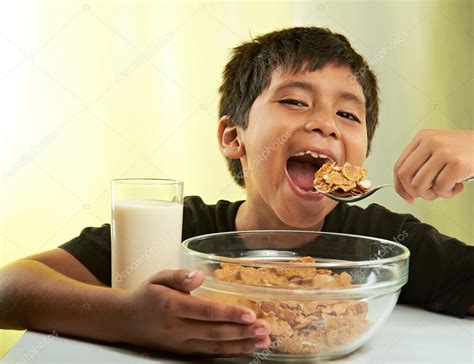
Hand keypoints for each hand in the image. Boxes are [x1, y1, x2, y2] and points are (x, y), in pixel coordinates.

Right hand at [122, 269, 270, 355]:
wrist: (126, 321)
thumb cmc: (147, 295)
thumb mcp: (159, 277)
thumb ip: (179, 276)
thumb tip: (199, 275)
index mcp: (172, 306)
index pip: (205, 311)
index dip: (229, 313)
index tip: (250, 313)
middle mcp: (177, 328)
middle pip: (214, 332)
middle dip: (242, 332)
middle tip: (265, 328)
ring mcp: (180, 344)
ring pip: (214, 347)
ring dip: (241, 345)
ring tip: (263, 341)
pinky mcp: (182, 352)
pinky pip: (208, 355)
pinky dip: (229, 353)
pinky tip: (246, 349)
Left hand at [394, 129, 473, 202]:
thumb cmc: (466, 151)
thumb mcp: (439, 149)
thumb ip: (421, 164)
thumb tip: (406, 190)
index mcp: (422, 138)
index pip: (399, 166)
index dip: (400, 186)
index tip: (407, 197)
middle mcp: (430, 142)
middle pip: (406, 176)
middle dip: (416, 192)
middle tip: (429, 194)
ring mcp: (443, 152)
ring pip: (420, 185)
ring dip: (432, 195)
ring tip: (444, 190)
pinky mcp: (457, 163)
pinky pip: (441, 188)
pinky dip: (447, 194)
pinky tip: (456, 187)